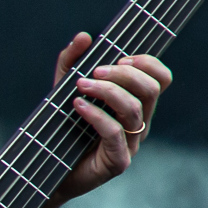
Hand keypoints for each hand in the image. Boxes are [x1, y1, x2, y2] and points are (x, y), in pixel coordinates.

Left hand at [46, 32, 169, 207]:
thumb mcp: (62, 89)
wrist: (47, 171)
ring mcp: (131, 144)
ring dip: (107, 91)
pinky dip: (96, 115)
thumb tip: (84, 37)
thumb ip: (70, 62)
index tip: (120, 57)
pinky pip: (115, 133)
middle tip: (94, 72)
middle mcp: (139, 123)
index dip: (147, 63)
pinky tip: (78, 106)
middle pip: (150, 89)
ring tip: (80, 86)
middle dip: (124, 75)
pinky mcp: (118, 162)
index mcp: (136, 104)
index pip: (161, 78)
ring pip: (133, 109)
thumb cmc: (61, 129)